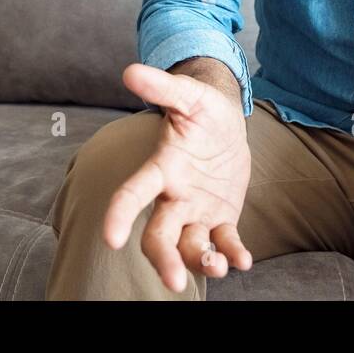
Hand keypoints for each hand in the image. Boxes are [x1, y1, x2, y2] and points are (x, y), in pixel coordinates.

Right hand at [101, 63, 253, 292]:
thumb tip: (130, 70)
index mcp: (162, 168)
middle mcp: (174, 196)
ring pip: (190, 245)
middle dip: (163, 259)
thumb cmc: (201, 109)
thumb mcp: (188, 95)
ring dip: (201, 261)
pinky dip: (232, 253)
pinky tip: (243, 261)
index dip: (120, 213)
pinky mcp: (220, 218)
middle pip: (159, 235)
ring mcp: (196, 210)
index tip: (110, 238)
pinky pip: (224, 241)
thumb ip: (163, 87)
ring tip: (217, 267)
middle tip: (174, 282)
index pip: (135, 192)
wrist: (225, 125)